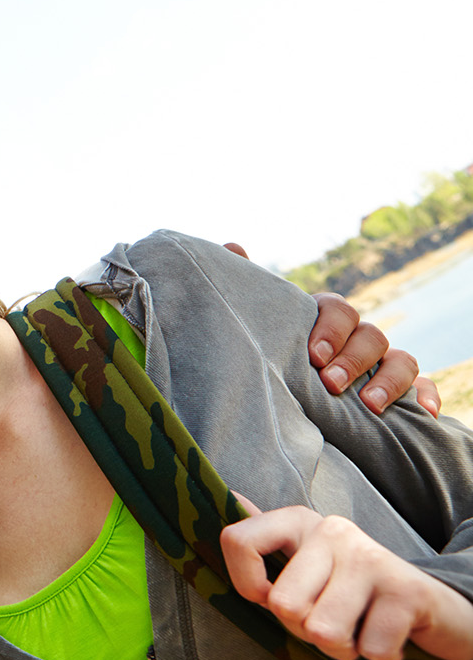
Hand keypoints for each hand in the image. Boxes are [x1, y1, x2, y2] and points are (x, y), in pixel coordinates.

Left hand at [220, 244, 436, 415]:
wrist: (298, 401)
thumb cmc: (280, 357)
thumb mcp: (265, 328)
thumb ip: (254, 295)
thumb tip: (233, 246)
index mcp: (326, 320)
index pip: (338, 309)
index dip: (329, 330)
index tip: (312, 357)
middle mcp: (359, 339)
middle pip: (371, 335)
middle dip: (353, 359)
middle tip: (330, 382)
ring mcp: (384, 365)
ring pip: (401, 360)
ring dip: (388, 380)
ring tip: (368, 405)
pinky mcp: (405, 393)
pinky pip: (426, 388)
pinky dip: (427, 396)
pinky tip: (421, 413)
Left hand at [222, 497, 472, 659]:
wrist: (432, 604)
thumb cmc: (352, 590)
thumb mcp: (305, 562)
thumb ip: (265, 538)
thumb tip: (230, 496)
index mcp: (298, 520)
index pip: (237, 541)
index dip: (246, 584)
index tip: (271, 597)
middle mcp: (331, 529)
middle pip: (282, 604)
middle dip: (304, 629)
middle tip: (332, 618)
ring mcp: (369, 556)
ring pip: (322, 631)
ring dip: (343, 647)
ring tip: (360, 627)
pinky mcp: (406, 591)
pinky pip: (369, 649)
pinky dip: (379, 655)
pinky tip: (389, 634)